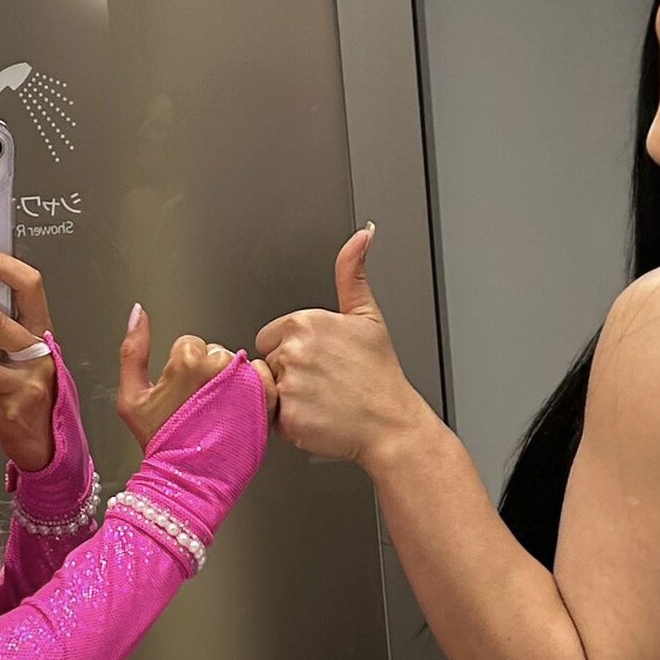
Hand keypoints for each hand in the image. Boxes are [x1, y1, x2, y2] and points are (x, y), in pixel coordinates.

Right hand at [117, 302, 276, 451]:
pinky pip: (264, 378)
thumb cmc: (159, 443)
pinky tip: (240, 409)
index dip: (183, 368)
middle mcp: (220, 368)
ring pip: (238, 365)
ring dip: (231, 382)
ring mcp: (244, 384)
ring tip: (218, 412)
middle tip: (199, 405)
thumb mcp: (131, 397)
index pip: (190, 345)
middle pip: (216, 353)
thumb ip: (132, 350)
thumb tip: (138, 312)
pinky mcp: (264, 401)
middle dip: (208, 374)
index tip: (181, 393)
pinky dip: (256, 389)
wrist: (185, 479)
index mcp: (188, 361)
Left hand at [255, 224, 427, 464]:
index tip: (320, 362)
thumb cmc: (380, 376)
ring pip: (268, 390)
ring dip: (287, 399)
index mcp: (305, 322)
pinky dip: (289, 422)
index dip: (292, 352)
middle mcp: (293, 351)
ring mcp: (288, 384)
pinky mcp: (286, 417)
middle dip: (288, 375)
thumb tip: (363, 235)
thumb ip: (352, 273)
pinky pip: (271, 419)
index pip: (270, 338)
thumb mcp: (368, 316)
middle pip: (268, 363)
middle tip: (324, 383)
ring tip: (321, 400)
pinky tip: (315, 417)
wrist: (391, 424)